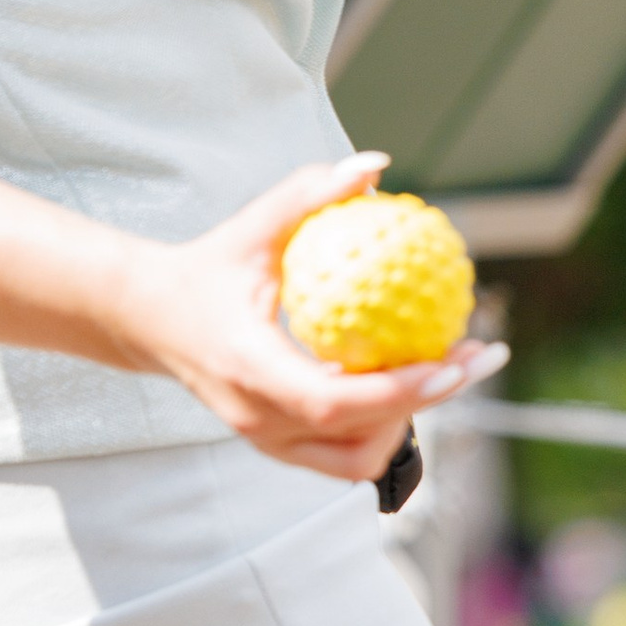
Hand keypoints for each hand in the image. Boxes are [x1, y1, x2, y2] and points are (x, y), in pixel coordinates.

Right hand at [108, 157, 505, 481]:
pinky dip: (381, 424)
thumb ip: (309, 194)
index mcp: (251, 372)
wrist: (146, 320)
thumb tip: (376, 165)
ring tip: (442, 369)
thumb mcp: (251, 226)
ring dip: (405, 421)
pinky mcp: (276, 448)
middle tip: (479, 356)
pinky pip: (342, 453)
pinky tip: (409, 379)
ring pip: (355, 460)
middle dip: (430, 403)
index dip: (400, 391)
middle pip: (360, 438)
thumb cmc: (204, 268)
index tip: (452, 361)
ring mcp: (266, 443)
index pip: (335, 401)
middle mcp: (259, 421)